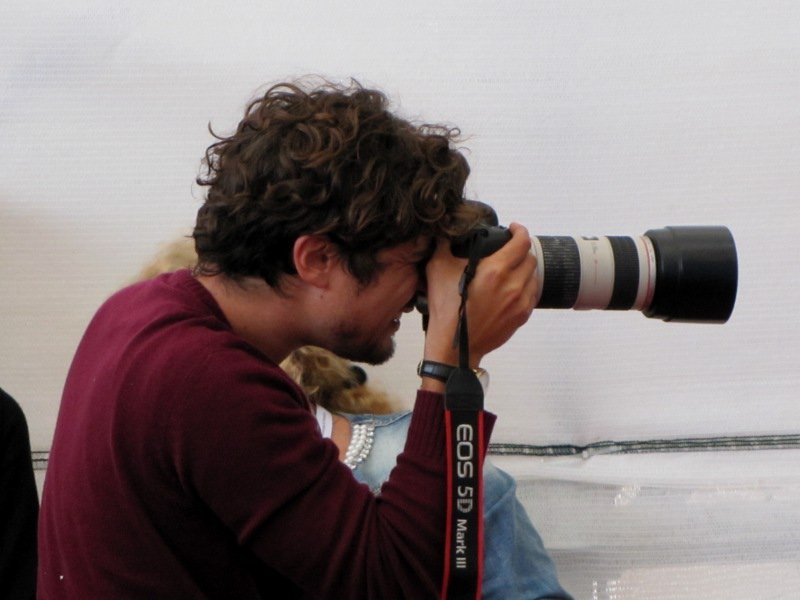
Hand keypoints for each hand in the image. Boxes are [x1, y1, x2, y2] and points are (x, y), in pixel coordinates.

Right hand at [422, 223, 537, 367]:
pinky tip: (512, 287)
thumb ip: (443, 246)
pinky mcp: (522, 316)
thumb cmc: (446, 311)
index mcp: (495, 270)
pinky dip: (525, 286)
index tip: (514, 229)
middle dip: (521, 250)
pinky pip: (532, 294)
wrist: (455, 346)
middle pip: (530, 257)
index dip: (520, 231)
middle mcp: (512, 285)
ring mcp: (520, 302)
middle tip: (510, 249)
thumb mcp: (438, 271)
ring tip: (512, 268)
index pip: (521, 242)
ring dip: (525, 268)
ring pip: (534, 276)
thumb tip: (444, 233)